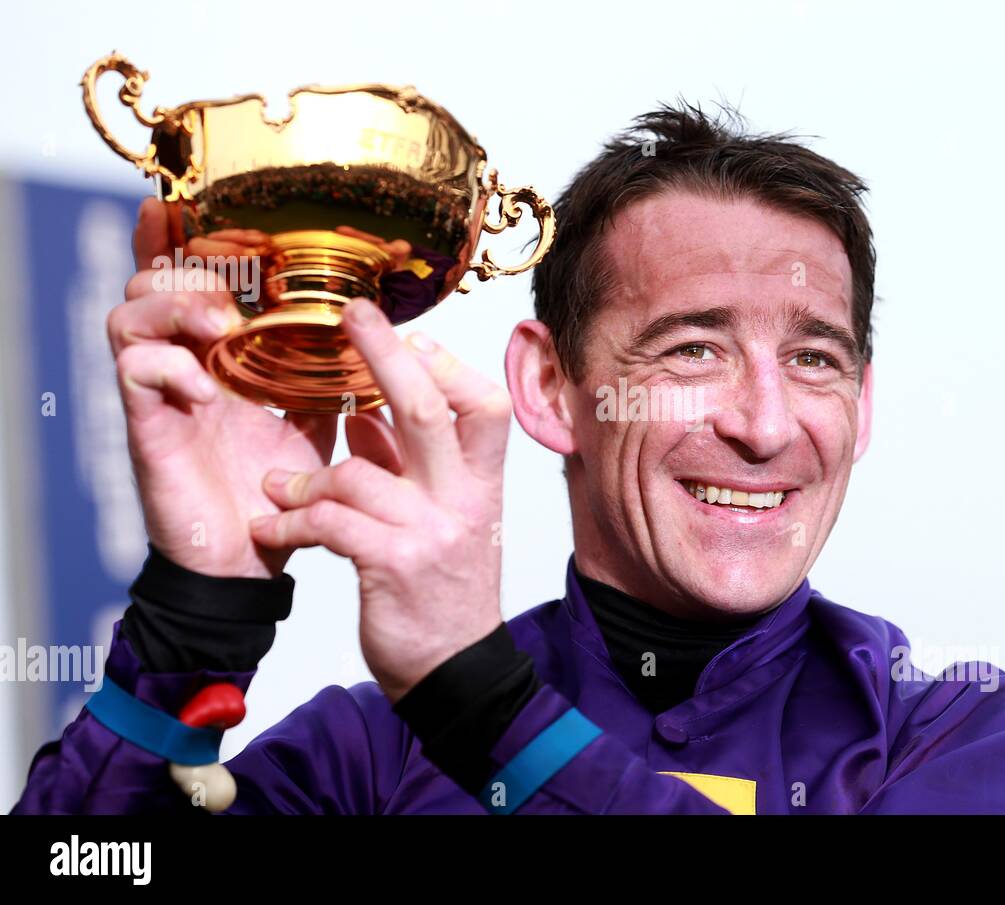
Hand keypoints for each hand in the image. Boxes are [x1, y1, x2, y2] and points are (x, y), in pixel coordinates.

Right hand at [112, 199, 336, 578]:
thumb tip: (373, 337)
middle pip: (146, 282)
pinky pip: (133, 371)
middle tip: (225, 290)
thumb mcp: (313, 419)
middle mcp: (180, 367)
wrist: (250, 559)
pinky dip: (169, 366)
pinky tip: (206, 390)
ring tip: (217, 328)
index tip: (177, 204)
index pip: (185, 282)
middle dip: (182, 266)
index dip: (173, 239)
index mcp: (216, 358)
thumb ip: (325, 376)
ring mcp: (159, 396)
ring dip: (174, 306)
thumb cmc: (275, 490)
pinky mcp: (148, 428)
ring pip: (127, 315)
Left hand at [249, 299, 511, 700]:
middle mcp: (463, 500)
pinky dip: (290, 520)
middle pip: (428, 410)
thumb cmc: (445, 592)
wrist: (457, 672)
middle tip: (351, 315)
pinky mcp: (392, 566)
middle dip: (385, 356)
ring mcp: (430, 532)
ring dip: (305, 474)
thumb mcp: (444, 520)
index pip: (484, 406)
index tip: (410, 339)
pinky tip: (270, 526)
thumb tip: (369, 414)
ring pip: (357, 472)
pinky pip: (328, 522)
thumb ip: (410, 466)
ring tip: (275, 487)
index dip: (448, 365)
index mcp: (482, 484)